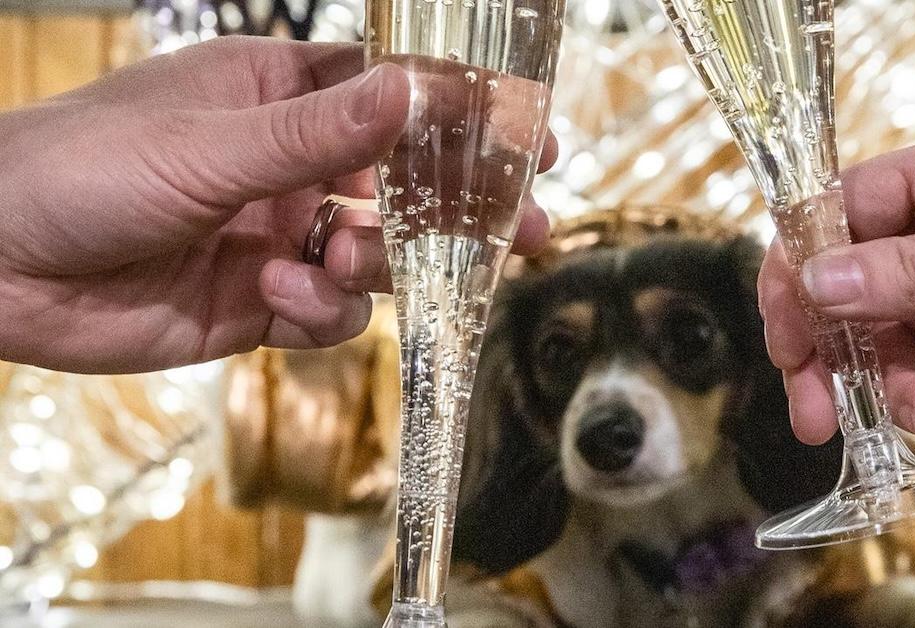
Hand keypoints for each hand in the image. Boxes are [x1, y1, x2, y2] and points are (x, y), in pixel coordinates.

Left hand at [0, 36, 556, 373]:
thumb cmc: (79, 169)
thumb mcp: (210, 144)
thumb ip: (319, 132)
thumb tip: (417, 92)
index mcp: (276, 97)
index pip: (392, 98)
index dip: (464, 118)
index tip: (532, 137)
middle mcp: (287, 167)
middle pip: (405, 186)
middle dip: (460, 212)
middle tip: (526, 229)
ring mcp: (278, 237)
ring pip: (376, 257)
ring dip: (374, 266)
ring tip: (336, 266)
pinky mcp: (260, 304)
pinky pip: (329, 315)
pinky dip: (318, 313)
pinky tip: (276, 298)